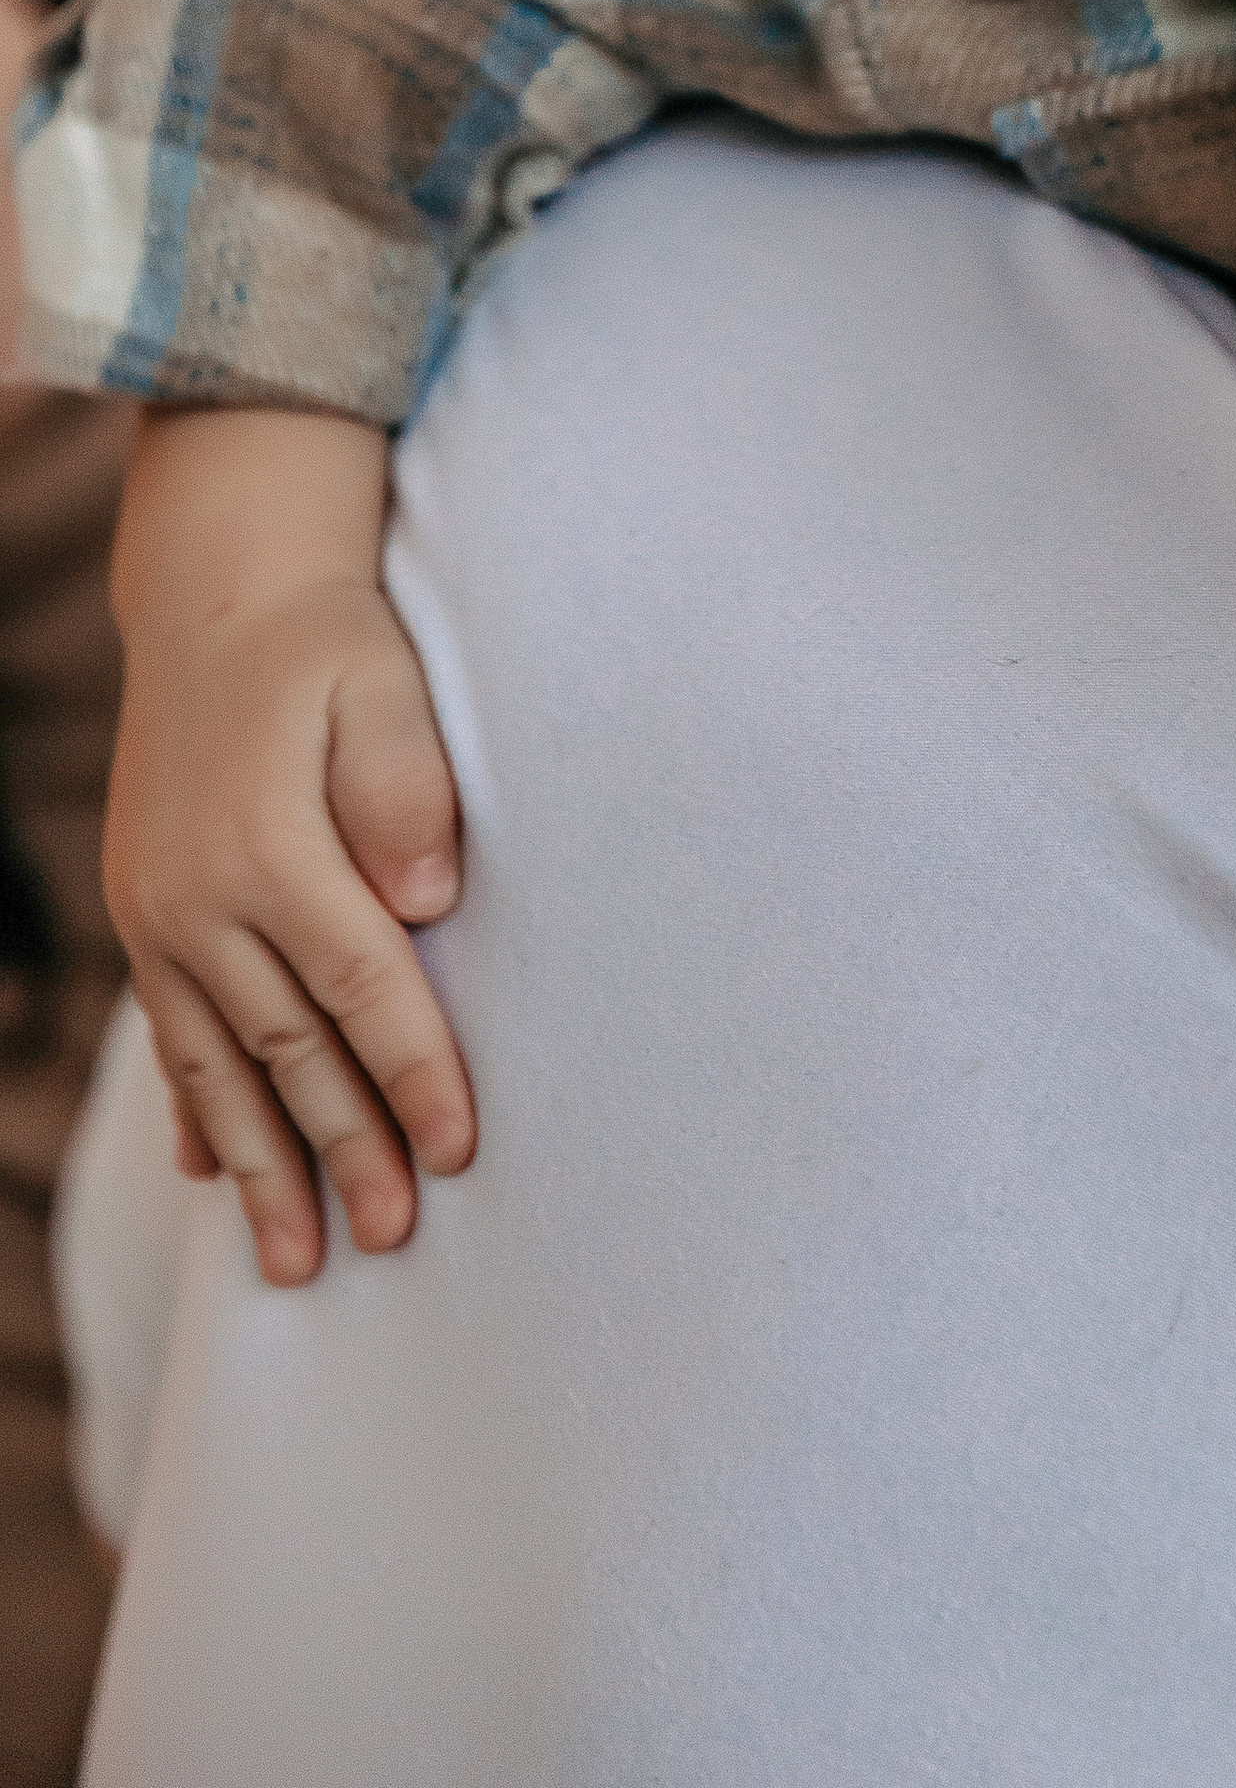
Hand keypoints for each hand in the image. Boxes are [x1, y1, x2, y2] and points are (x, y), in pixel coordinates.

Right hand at [105, 408, 477, 1285]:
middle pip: (287, 1049)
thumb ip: (406, 786)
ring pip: (220, 1066)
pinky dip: (200, 1110)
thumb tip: (431, 897)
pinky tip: (218, 1172)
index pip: (358, 985)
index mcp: (266, 845)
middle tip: (393, 1240)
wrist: (217, 600)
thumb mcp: (382, 683)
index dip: (413, 1071)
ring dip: (264, 1167)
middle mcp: (197, 897)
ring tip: (298, 1261)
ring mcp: (159, 915)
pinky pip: (173, 1035)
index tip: (462, 1151)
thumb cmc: (326, 642)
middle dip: (344, 1150)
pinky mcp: (146, 916)